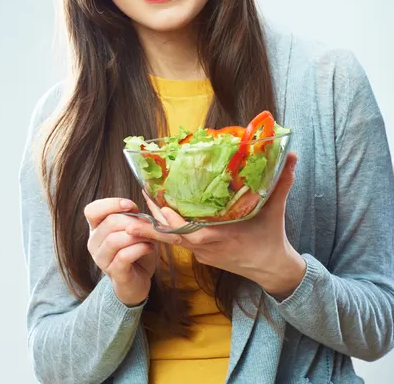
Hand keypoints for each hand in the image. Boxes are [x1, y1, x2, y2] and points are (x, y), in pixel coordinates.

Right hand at [84, 198, 156, 306]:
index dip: (110, 204)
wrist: (137, 281)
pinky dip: (140, 248)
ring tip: (151, 237)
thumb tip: (132, 206)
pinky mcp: (113, 272)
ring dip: (137, 235)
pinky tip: (150, 247)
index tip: (130, 206)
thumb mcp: (133, 230)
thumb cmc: (135, 251)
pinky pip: (123, 256)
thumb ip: (131, 217)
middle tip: (149, 225)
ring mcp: (101, 259)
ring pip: (114, 239)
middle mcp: (94, 242)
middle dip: (133, 221)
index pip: (92, 210)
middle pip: (109, 222)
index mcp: (96, 228)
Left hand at [126, 152, 305, 299]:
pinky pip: (182, 242)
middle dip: (151, 221)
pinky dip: (170, 229)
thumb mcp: (275, 210)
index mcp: (217, 236)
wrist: (273, 270)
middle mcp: (204, 247)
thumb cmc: (271, 239)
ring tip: (140, 207)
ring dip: (157, 224)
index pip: (185, 230)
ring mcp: (201, 253)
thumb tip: (290, 155)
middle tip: (136, 202)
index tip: (155, 200)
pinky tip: (160, 215)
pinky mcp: (202, 256)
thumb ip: (281, 182)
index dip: (168, 218)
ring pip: (173, 239)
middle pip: (170, 235)